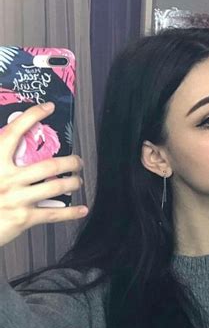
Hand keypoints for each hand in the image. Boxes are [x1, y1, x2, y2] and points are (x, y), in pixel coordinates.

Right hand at [0, 102, 87, 247]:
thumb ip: (0, 155)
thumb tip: (15, 143)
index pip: (13, 133)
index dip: (31, 117)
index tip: (48, 108)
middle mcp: (6, 179)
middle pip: (48, 166)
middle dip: (70, 162)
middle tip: (77, 161)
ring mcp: (16, 199)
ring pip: (55, 187)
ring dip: (73, 183)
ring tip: (77, 181)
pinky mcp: (23, 218)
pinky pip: (54, 214)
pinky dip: (71, 212)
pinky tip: (82, 209)